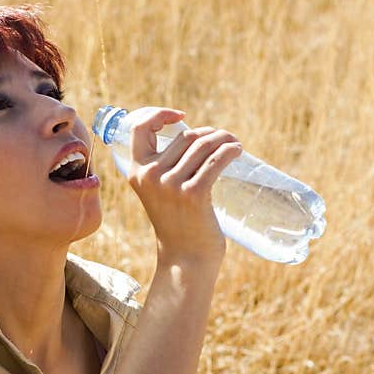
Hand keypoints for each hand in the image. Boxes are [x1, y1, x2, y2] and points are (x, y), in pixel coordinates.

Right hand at [122, 107, 242, 263]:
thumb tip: (196, 136)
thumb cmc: (178, 223)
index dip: (160, 114)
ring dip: (223, 139)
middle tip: (224, 140)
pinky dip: (230, 150)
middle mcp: (150, 176)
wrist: (185, 258)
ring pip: (203, 145)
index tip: (181, 117)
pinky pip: (215, 161)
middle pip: (186, 137)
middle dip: (209, 133)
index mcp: (136, 172)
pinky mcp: (193, 195)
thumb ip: (164, 167)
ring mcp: (171, 186)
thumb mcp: (159, 192)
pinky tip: (237, 150)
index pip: (140, 128)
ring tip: (234, 144)